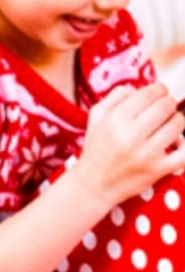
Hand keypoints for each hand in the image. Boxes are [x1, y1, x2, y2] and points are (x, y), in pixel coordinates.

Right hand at [74, 83, 184, 209]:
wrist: (95, 182)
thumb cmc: (97, 146)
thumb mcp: (96, 115)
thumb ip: (116, 95)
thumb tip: (141, 89)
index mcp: (115, 118)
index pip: (149, 94)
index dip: (160, 89)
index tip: (161, 91)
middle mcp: (131, 135)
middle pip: (165, 107)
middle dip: (169, 103)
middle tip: (166, 106)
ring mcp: (147, 154)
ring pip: (177, 126)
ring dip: (177, 121)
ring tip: (169, 123)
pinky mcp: (158, 170)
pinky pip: (184, 154)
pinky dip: (184, 145)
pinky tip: (177, 142)